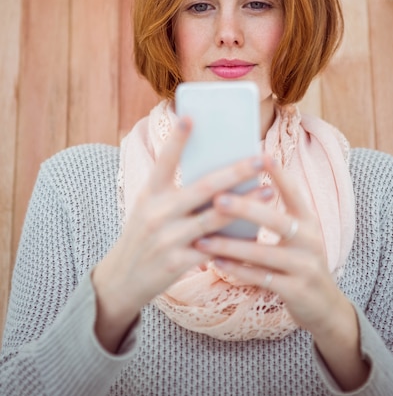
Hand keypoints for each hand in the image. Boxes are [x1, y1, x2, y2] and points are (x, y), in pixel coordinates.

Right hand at [92, 118, 264, 352]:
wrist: (121, 280)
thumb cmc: (143, 235)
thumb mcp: (150, 209)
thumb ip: (177, 194)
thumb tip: (220, 181)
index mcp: (150, 194)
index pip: (165, 161)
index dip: (177, 139)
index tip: (191, 116)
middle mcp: (158, 213)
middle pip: (203, 187)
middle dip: (235, 171)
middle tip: (260, 158)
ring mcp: (168, 238)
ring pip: (215, 217)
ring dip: (246, 204)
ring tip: (269, 190)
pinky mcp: (178, 262)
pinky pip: (215, 248)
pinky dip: (236, 240)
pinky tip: (256, 232)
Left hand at [195, 155, 369, 389]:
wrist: (325, 307)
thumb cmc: (300, 262)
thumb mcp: (298, 235)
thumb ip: (276, 215)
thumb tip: (239, 187)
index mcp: (309, 221)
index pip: (294, 192)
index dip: (279, 174)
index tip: (261, 155)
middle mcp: (310, 240)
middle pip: (276, 220)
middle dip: (245, 208)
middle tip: (217, 198)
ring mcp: (304, 266)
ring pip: (263, 253)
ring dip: (230, 246)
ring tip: (203, 238)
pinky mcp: (296, 290)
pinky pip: (261, 278)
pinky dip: (237, 270)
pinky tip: (215, 262)